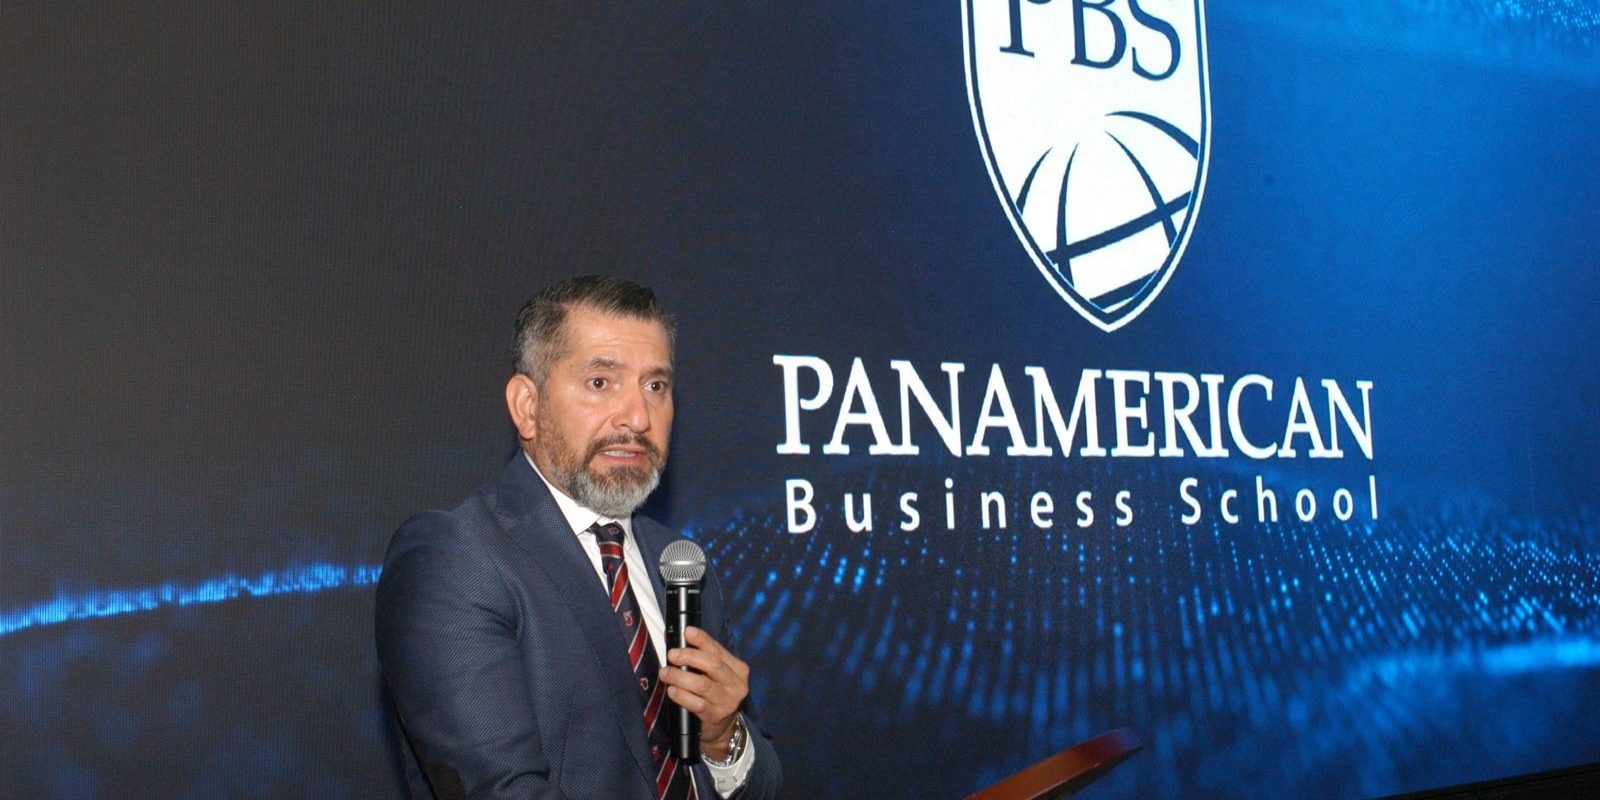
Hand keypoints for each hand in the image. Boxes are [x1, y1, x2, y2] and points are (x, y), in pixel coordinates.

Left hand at [658, 626, 749, 760]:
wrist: (721, 728)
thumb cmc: (714, 694)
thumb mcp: (716, 675)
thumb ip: (705, 659)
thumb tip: (682, 640)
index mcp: (738, 669)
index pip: (718, 650)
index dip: (702, 640)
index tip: (687, 632)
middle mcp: (736, 684)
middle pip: (713, 665)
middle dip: (689, 656)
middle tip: (671, 655)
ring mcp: (727, 702)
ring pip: (702, 684)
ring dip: (680, 676)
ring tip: (665, 673)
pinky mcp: (715, 716)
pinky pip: (696, 703)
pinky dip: (681, 695)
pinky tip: (672, 691)